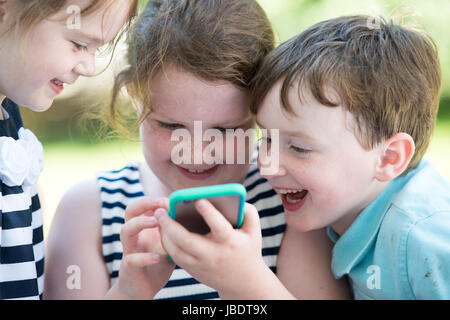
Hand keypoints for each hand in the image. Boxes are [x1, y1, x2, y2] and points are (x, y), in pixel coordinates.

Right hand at [109, 197, 174, 299]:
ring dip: (141, 223)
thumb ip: (173, 232)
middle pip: (130, 212)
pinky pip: (132, 259)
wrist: (142, 290)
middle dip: (143, 204)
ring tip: (157, 221)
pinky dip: (145, 257)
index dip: (153, 201)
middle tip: (159, 203)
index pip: (142, 206)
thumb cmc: (156, 264)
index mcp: (143, 229)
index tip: (169, 200)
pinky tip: (158, 257)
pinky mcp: (129, 267)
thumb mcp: (167, 245)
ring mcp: (129, 250)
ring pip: (126, 231)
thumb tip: (191, 216)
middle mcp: (134, 236)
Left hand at [155, 199, 271, 298]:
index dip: (209, 213)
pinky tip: (163, 230)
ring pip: (176, 250)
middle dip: (171, 225)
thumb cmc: (247, 250)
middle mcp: (214, 255)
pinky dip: (167, 243)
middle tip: (160, 210)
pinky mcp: (192, 270)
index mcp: (230, 242)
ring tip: (159, 217)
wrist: (243, 283)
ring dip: (164, 234)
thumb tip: (232, 197)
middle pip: (188, 241)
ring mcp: (201, 264)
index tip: (198, 199)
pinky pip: (175, 256)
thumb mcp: (254, 231)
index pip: (219, 227)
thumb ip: (247, 212)